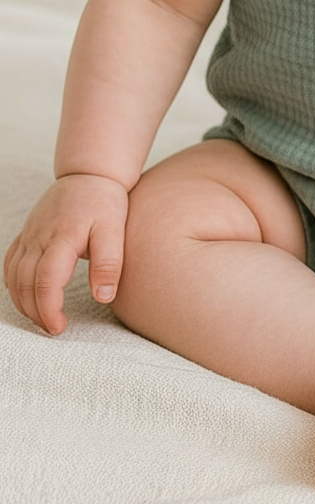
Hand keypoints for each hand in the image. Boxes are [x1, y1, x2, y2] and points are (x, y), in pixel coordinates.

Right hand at [3, 174, 128, 334]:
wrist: (90, 175)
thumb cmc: (105, 203)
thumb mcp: (115, 231)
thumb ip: (109, 264)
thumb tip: (104, 297)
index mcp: (63, 237)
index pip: (46, 281)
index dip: (48, 309)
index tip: (59, 327)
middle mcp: (40, 236)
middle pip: (25, 283)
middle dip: (35, 312)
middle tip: (53, 328)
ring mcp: (30, 234)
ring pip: (13, 276)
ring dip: (22, 301)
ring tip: (41, 317)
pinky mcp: (26, 233)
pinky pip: (10, 263)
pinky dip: (13, 284)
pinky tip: (25, 296)